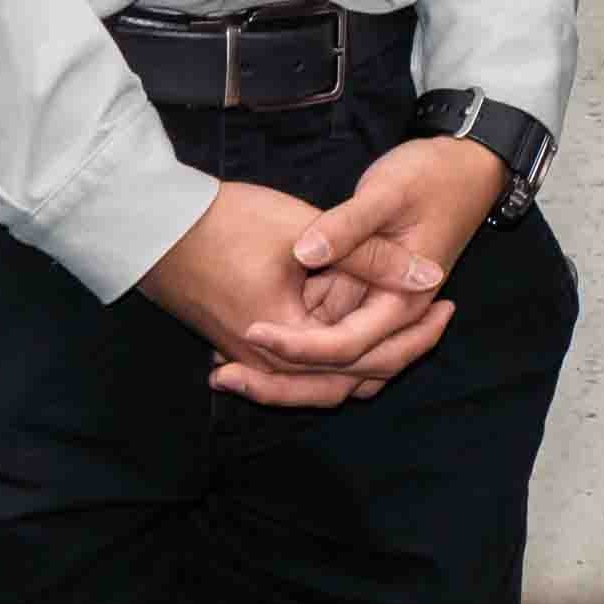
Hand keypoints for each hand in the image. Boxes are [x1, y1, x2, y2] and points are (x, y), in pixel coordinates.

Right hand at [142, 178, 452, 411]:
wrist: (154, 226)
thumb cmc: (225, 223)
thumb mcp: (306, 233)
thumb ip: (371, 257)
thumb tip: (432, 276)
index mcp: (287, 343)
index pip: (366, 359)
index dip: (414, 335)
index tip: (448, 307)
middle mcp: (268, 366)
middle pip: (349, 380)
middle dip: (400, 353)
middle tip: (441, 320)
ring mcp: (252, 361)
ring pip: (325, 378)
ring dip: (368, 356)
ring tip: (410, 324)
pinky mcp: (244, 346)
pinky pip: (302, 366)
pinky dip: (336, 353)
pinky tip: (358, 327)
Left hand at [231, 137, 506, 379]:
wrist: (467, 166)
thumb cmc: (431, 175)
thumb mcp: (388, 193)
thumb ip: (348, 227)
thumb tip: (305, 253)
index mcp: (403, 300)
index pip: (343, 346)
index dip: (295, 345)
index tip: (249, 329)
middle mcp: (394, 316)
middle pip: (338, 373)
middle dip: (280, 382)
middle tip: (221, 376)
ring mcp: (383, 309)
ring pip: (336, 364)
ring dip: (288, 372)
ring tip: (228, 369)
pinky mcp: (372, 296)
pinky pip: (337, 337)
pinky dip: (300, 346)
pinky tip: (258, 334)